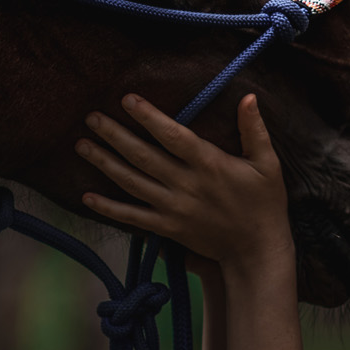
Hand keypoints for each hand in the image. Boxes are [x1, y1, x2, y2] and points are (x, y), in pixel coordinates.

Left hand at [76, 93, 293, 273]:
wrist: (257, 252)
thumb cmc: (265, 204)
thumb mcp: (267, 164)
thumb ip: (254, 130)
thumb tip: (248, 96)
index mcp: (209, 164)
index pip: (172, 134)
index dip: (148, 116)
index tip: (127, 99)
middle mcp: (186, 184)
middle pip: (143, 155)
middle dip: (114, 135)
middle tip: (91, 117)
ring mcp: (174, 208)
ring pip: (132, 182)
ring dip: (104, 163)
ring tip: (82, 145)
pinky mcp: (167, 228)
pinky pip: (132, 217)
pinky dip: (109, 208)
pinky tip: (87, 197)